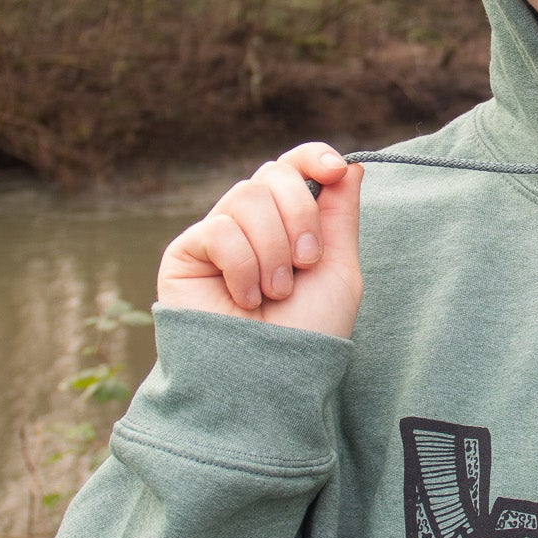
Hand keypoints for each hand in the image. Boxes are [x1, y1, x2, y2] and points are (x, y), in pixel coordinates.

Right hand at [157, 143, 362, 341]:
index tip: (334, 170)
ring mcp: (218, 236)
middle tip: (306, 263)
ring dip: (273, 248)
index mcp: (288, 224)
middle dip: (300, 214)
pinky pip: (219, 229)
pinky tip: (244, 300)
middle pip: (273, 174)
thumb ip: (341, 216)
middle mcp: (252, 225)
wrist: (270, 379)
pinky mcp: (186, 253)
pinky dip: (242, 266)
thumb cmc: (308, 333)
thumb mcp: (339, 270)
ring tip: (275, 293)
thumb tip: (351, 165)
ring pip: (247, 196)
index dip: (312, 158)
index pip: (293, 168)